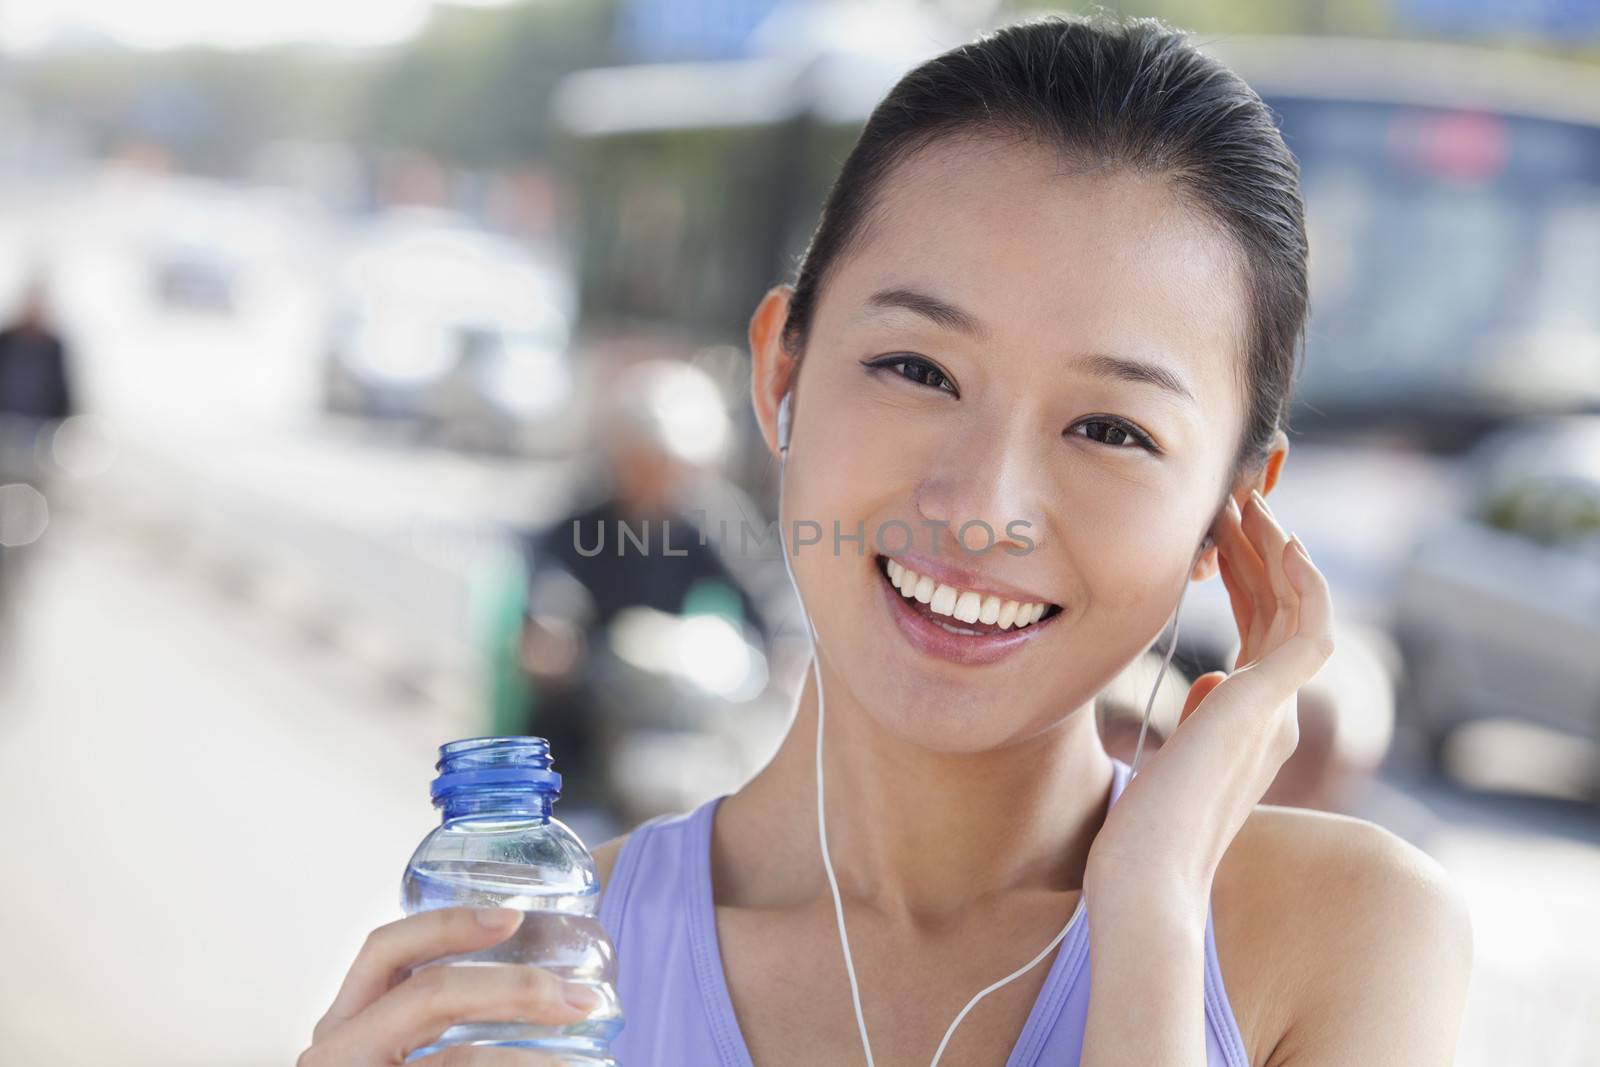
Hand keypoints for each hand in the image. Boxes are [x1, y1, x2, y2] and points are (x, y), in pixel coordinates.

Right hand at [297, 906, 599, 1066]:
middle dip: (516, 988)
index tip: (513, 918)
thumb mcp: (396, 1049)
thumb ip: (439, 1023)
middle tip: (579, 998)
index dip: (448, 924)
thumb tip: (551, 990)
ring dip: (530, 1058)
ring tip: (580, 1066)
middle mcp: (333, 1056)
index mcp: (342, 1024)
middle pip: (431, 994)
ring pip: (457, 1060)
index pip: (384, 951)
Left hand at [1085, 489, 1334, 911]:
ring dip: (1277, 554)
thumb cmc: (1139, 836)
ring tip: (1251, 502)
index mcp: (1247, 730)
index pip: (1255, 639)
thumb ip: (1196, 723)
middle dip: (1259, 558)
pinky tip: (1284, 542)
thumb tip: (1208, 681)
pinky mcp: (1269, 707)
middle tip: (1237, 503)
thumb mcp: (1167, 763)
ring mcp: (1276, 714)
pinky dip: (1304, 585)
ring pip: (1295, 613)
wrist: (1144, 876)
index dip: (1242, 585)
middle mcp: (1271, 719)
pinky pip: (1310, 631)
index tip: (1217, 543)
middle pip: (1277, 617)